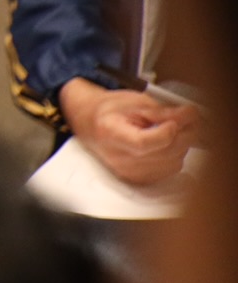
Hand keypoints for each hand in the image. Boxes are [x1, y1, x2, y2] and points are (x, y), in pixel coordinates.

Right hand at [62, 78, 200, 185]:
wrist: (92, 125)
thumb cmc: (112, 111)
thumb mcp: (134, 102)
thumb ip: (162, 111)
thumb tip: (190, 115)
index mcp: (110, 133)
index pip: (144, 143)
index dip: (167, 132)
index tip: (176, 119)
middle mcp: (118, 158)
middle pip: (164, 152)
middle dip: (184, 134)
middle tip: (188, 118)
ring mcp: (129, 172)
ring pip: (174, 162)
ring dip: (182, 144)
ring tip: (173, 129)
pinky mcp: (140, 180)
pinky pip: (171, 169)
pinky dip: (176, 154)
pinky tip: (167, 143)